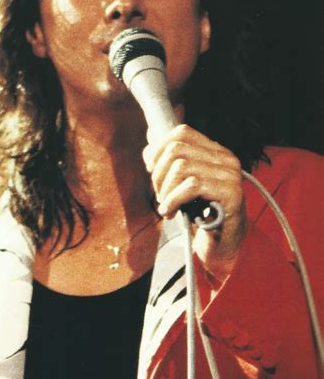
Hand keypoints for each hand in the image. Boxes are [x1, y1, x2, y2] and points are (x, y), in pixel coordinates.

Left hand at [143, 124, 246, 281]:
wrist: (223, 245)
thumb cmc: (202, 216)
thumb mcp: (180, 187)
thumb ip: (167, 167)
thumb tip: (148, 148)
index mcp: (215, 152)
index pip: (182, 132)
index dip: (160, 149)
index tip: (152, 171)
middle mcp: (226, 159)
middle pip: (177, 149)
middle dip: (159, 174)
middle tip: (160, 196)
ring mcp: (230, 174)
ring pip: (182, 167)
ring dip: (166, 190)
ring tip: (167, 207)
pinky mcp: (231, 192)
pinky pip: (192, 186)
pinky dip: (174, 200)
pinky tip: (171, 212)